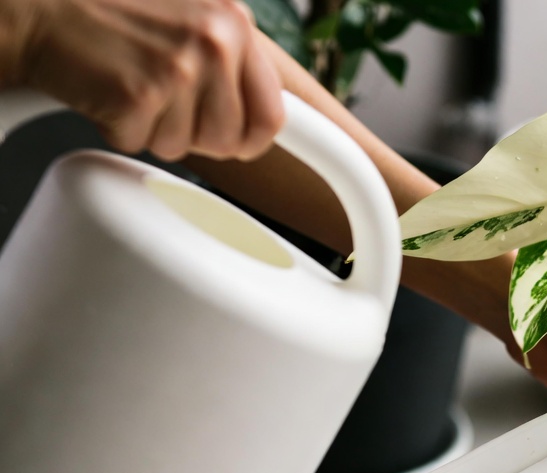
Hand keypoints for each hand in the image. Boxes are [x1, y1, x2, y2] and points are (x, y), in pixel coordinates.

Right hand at [2, 0, 283, 160]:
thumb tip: (266, 120)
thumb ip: (229, 57)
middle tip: (159, 100)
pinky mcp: (139, 95)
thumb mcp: (191, 13)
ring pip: (185, 148)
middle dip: (192, 134)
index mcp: (234, 23)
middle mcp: (214, 42)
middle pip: (228, 140)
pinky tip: (106, 90)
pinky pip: (140, 144)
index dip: (250, 139)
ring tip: (130, 85)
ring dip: (153, 130)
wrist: (38, 4)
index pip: (272, 113)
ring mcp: (178, 69)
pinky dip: (117, 128)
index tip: (237, 144)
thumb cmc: (107, 9)